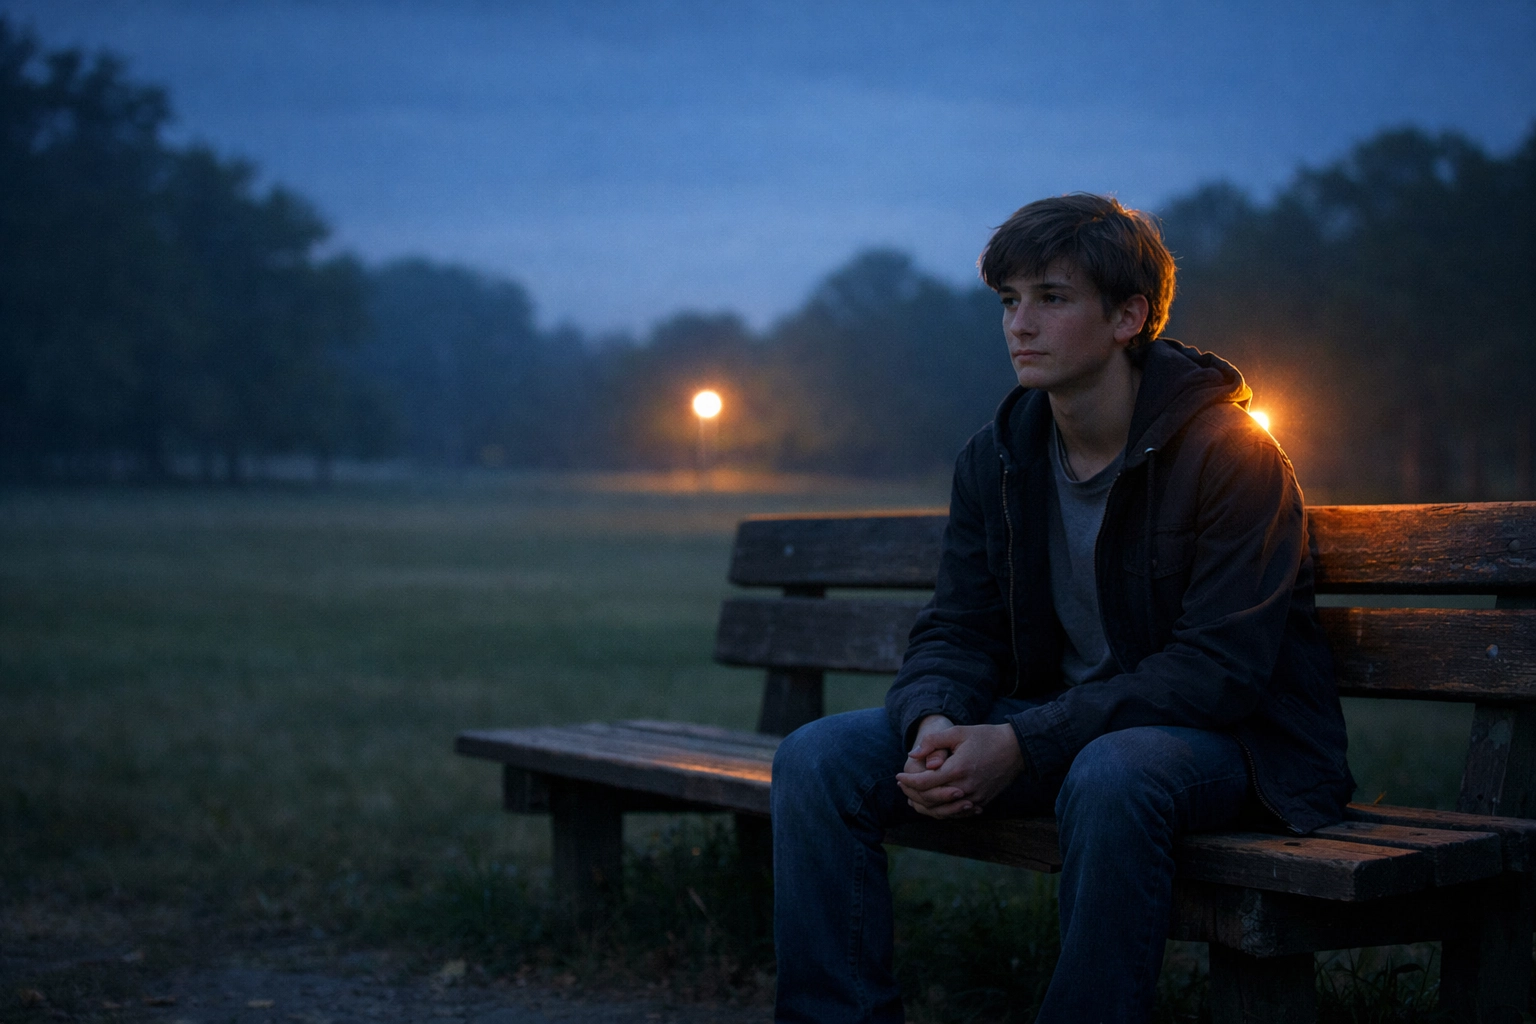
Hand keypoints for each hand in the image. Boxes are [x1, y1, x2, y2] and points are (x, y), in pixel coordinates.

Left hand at [896, 722, 1024, 819]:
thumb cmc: (986, 737)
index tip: (898, 776)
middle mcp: (966, 788)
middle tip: (902, 785)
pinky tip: (933, 804)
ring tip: (913, 798)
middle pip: (930, 800)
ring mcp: (975, 798)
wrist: (1016, 749)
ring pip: (943, 811)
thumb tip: (912, 755)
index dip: (908, 781)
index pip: (924, 783)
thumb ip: (933, 742)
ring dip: (925, 806)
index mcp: (958, 769)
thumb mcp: (958, 732)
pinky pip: (957, 813)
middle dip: (912, 794)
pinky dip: (942, 811)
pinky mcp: (982, 802)